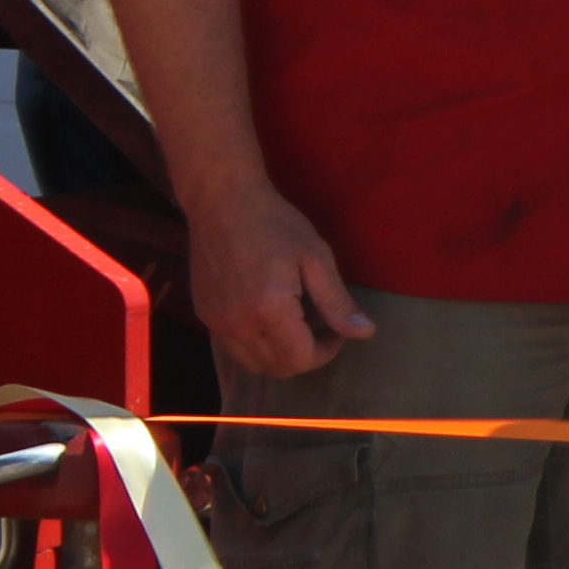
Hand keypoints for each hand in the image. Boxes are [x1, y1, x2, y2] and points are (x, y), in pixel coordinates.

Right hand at [189, 181, 374, 379]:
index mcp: (269, 310)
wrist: (221, 200)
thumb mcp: (315, 258)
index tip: (335, 328)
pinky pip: (234, 347)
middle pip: (278, 368)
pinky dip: (256, 343)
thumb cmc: (274, 223)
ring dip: (280, 352)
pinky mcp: (204, 314)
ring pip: (254, 363)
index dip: (325, 352)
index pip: (300, 360)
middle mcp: (238, 324)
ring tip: (294, 320)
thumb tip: (364, 333)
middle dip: (305, 354)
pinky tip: (268, 314)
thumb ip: (337, 301)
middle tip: (318, 322)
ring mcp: (216, 322)